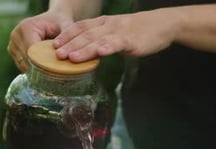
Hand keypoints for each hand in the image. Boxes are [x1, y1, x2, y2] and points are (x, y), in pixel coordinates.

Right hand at [8, 11, 71, 71]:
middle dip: (39, 68)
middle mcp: (16, 34)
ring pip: (23, 64)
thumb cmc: (60, 23)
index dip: (42, 63)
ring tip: (49, 73)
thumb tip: (60, 55)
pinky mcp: (12, 50)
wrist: (52, 19)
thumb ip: (66, 39)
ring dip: (35, 70)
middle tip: (53, 76)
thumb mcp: (66, 27)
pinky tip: (42, 68)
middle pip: (26, 59)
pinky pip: (21, 65)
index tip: (54, 72)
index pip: (31, 52)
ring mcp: (12, 43)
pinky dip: (32, 68)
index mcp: (26, 27)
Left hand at [53, 10, 174, 61]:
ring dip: (83, 49)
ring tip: (70, 57)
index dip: (66, 36)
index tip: (53, 45)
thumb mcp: (114, 32)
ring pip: (98, 40)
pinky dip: (108, 48)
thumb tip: (83, 53)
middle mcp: (108, 26)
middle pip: (85, 35)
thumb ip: (100, 40)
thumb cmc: (137, 31)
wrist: (162, 24)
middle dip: (69, 45)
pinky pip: (117, 44)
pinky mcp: (131, 40)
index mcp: (102, 23)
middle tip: (56, 54)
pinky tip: (100, 53)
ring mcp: (119, 32)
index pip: (80, 27)